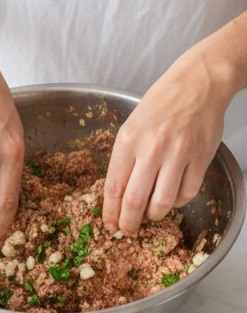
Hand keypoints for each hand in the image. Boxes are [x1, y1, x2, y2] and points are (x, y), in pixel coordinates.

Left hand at [102, 46, 232, 235]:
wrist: (199, 82)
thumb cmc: (162, 104)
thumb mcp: (132, 126)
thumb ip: (125, 160)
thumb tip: (118, 198)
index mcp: (128, 140)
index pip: (113, 188)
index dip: (110, 214)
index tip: (110, 226)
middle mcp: (152, 148)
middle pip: (135, 202)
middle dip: (129, 224)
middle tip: (129, 230)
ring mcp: (178, 154)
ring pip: (162, 204)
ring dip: (154, 216)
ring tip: (151, 213)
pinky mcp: (201, 158)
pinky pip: (186, 194)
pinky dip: (177, 202)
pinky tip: (172, 195)